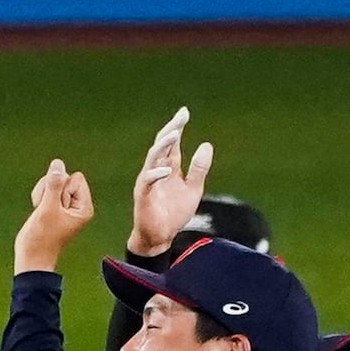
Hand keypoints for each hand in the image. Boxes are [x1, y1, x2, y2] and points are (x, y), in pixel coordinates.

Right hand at [12, 157, 96, 275]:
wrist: (31, 257)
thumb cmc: (41, 237)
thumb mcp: (48, 208)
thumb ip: (53, 184)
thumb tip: (58, 163)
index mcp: (84, 207)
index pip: (75, 178)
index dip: (61, 189)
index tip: (56, 209)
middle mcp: (78, 205)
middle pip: (64, 177)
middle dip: (50, 190)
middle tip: (46, 212)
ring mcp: (66, 205)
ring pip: (53, 181)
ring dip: (43, 194)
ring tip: (41, 212)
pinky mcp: (55, 206)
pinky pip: (46, 188)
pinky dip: (39, 197)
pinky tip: (38, 211)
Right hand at [126, 109, 207, 251]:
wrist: (160, 238)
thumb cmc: (173, 213)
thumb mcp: (193, 189)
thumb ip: (199, 169)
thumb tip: (206, 144)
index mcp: (169, 168)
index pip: (172, 144)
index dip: (177, 127)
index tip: (184, 112)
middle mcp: (156, 171)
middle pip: (162, 145)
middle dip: (171, 129)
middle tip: (181, 116)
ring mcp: (148, 182)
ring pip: (153, 158)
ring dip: (163, 145)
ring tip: (175, 134)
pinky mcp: (143, 196)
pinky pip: (148, 181)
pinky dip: (156, 173)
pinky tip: (167, 169)